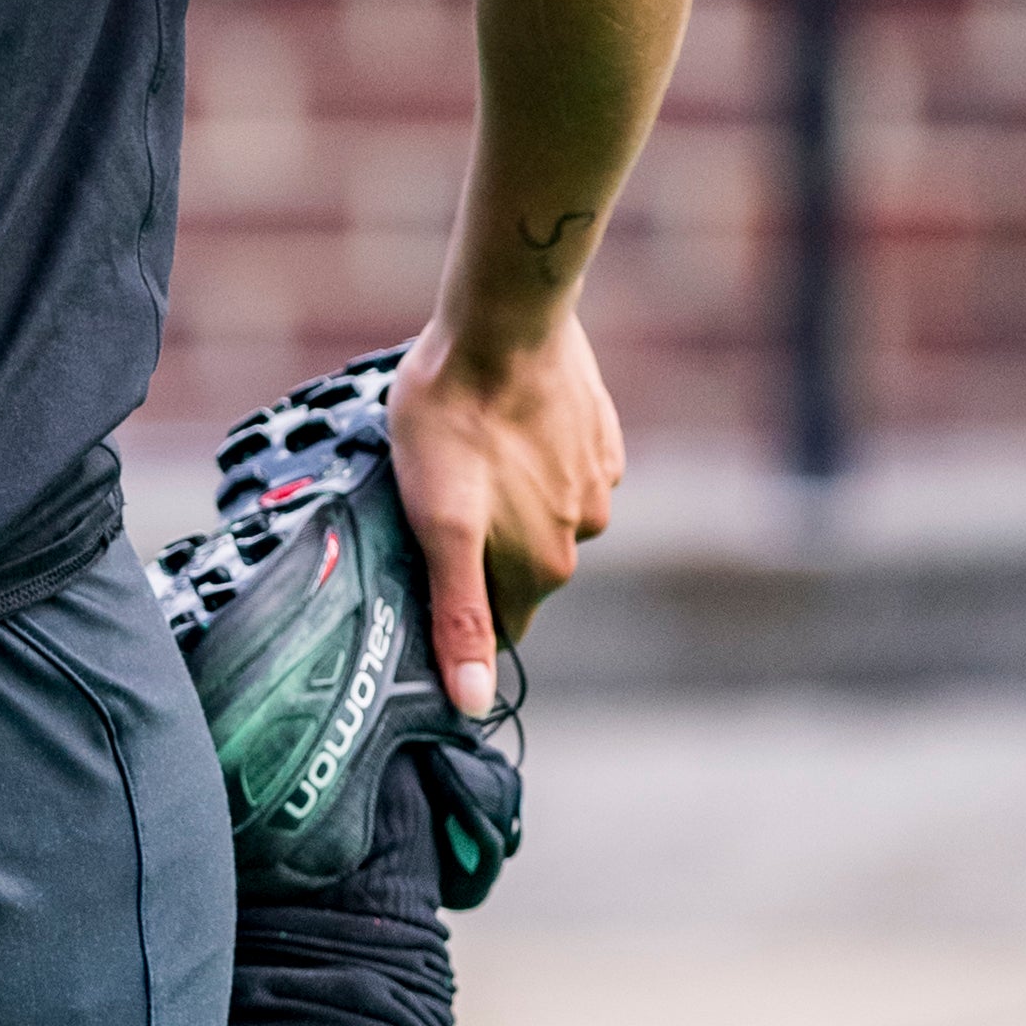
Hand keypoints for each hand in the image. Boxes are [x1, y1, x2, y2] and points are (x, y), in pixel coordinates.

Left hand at [387, 314, 624, 716]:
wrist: (505, 323)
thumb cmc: (455, 420)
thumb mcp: (438, 527)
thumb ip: (459, 616)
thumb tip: (475, 702)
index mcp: (543, 567)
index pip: (500, 623)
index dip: (459, 606)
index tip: (426, 571)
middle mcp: (581, 535)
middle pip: (517, 568)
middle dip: (478, 545)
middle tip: (434, 496)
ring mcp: (596, 482)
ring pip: (539, 514)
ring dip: (504, 494)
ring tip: (465, 450)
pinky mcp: (599, 436)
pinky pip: (560, 465)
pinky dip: (530, 454)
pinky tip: (500, 423)